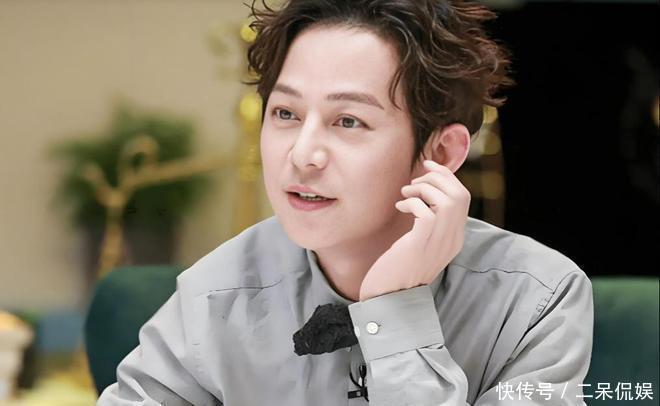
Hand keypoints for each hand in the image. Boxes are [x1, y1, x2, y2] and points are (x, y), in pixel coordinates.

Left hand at [358, 160, 470, 300]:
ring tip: (406, 193)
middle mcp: (452, 239)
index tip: (428, 166)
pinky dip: (412, 202)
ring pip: (447, 200)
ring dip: (424, 188)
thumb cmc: (397, 268)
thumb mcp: (419, 242)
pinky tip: (400, 207)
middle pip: (460, 194)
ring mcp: (438, 243)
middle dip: (437, 177)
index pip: (463, 197)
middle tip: (415, 181)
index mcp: (454, 238)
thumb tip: (421, 191)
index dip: (447, 176)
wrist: (387, 297)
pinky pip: (426, 211)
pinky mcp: (421, 244)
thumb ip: (428, 222)